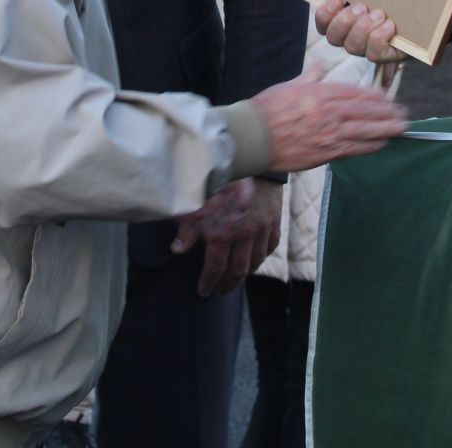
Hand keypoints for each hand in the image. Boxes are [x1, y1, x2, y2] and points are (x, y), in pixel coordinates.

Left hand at [170, 177, 282, 296]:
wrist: (250, 159)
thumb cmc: (218, 180)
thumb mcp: (196, 202)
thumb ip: (188, 228)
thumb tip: (177, 250)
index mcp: (223, 233)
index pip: (216, 268)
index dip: (209, 282)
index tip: (204, 292)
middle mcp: (244, 235)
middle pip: (238, 270)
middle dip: (227, 284)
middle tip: (220, 291)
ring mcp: (262, 229)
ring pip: (256, 261)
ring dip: (245, 273)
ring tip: (236, 278)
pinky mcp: (274, 220)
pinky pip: (271, 246)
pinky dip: (262, 256)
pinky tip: (255, 258)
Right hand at [250, 77, 405, 173]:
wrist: (253, 137)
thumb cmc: (267, 109)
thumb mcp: (289, 86)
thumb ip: (310, 77)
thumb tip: (320, 66)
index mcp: (320, 93)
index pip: (355, 93)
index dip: (374, 96)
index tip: (387, 98)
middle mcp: (329, 112)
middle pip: (365, 110)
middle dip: (387, 112)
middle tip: (403, 113)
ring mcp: (329, 133)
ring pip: (365, 130)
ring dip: (386, 129)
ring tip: (401, 128)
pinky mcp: (325, 152)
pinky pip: (354, 149)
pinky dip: (371, 146)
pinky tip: (382, 144)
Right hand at [315, 0, 406, 64]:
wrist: (423, 13)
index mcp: (344, 21)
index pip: (322, 24)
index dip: (325, 14)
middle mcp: (351, 38)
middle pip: (333, 38)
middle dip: (345, 21)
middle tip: (361, 7)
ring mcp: (368, 49)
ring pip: (353, 46)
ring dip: (363, 28)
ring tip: (379, 14)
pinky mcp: (386, 56)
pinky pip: (374, 54)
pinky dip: (379, 37)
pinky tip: (390, 24)